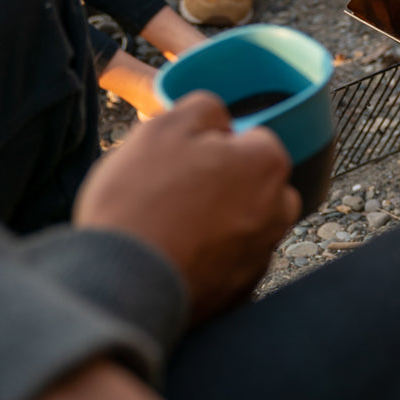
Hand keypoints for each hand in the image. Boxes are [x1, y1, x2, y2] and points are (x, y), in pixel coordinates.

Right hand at [73, 93, 300, 324]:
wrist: (121, 285)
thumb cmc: (141, 202)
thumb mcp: (164, 128)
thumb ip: (203, 109)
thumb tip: (219, 117)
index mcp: (267, 163)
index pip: (250, 139)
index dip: (212, 145)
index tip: (182, 159)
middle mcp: (279, 209)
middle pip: (252, 183)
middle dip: (222, 183)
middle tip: (172, 192)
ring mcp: (263, 253)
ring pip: (242, 223)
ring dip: (215, 222)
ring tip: (168, 227)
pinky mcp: (243, 290)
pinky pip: (228, 262)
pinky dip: (208, 258)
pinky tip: (174, 256)